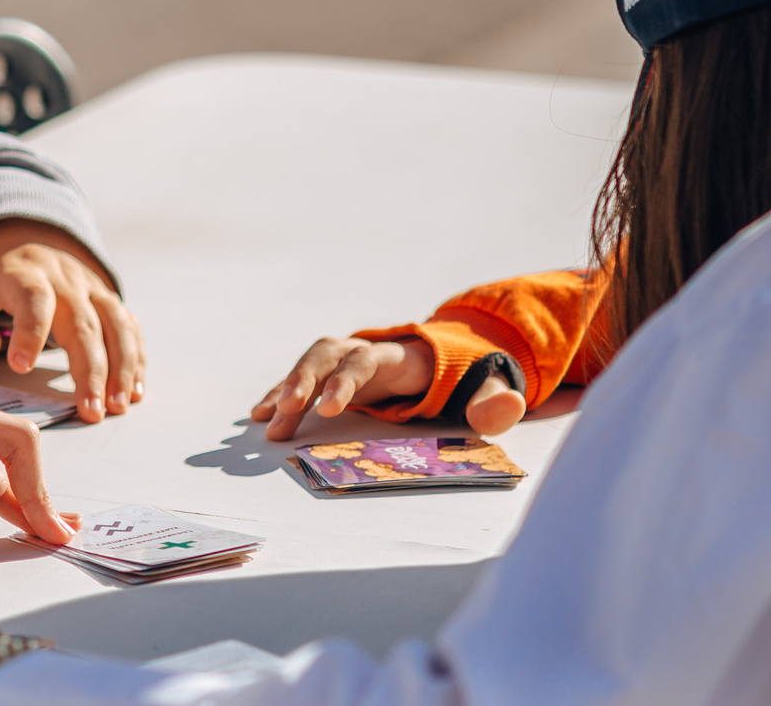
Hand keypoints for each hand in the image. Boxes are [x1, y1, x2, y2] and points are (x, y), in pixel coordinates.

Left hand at [0, 220, 143, 424]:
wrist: (19, 227)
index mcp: (18, 275)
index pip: (30, 299)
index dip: (29, 330)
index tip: (19, 365)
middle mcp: (61, 278)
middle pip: (81, 321)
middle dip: (88, 368)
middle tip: (89, 411)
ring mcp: (88, 286)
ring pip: (114, 323)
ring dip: (121, 365)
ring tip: (116, 406)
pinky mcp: (106, 296)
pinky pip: (128, 325)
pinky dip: (136, 356)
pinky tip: (133, 390)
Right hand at [249, 335, 524, 441]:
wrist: (441, 361)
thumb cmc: (462, 383)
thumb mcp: (486, 391)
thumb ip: (496, 401)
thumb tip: (510, 406)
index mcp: (397, 357)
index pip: (365, 362)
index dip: (344, 382)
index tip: (326, 410)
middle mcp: (362, 351)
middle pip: (326, 356)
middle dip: (303, 381)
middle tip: (285, 411)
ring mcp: (343, 360)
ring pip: (306, 366)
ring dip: (284, 390)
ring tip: (265, 420)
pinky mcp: (331, 374)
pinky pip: (299, 379)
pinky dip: (278, 393)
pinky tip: (259, 412)